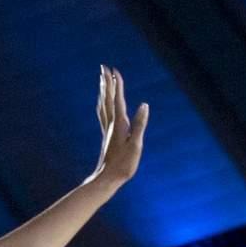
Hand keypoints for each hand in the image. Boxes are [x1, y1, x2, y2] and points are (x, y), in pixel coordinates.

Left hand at [92, 64, 147, 188]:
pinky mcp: (106, 136)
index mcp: (119, 124)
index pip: (117, 99)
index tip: (114, 70)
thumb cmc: (123, 165)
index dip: (117, 84)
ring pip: (103, 105)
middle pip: (107, 98)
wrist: (107, 179)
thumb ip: (140, 124)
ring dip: (103, 91)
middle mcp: (111, 124)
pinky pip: (102, 114)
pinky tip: (102, 103)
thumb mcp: (136, 145)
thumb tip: (144, 105)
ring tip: (101, 80)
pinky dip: (102, 104)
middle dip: (106, 82)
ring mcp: (107, 130)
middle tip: (104, 67)